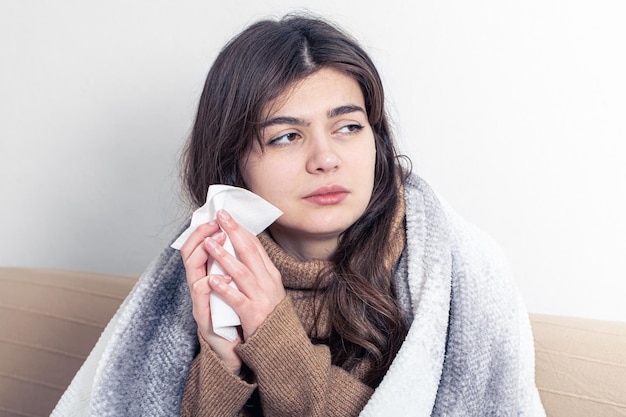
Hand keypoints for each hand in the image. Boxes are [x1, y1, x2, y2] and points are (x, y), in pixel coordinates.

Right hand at [180, 220, 241, 373]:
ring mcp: (200, 303)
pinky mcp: (204, 319)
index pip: (199, 248)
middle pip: (189, 255)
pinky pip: (201, 299)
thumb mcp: (233, 288)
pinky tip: (216, 278)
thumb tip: (239, 242)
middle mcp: (199, 288)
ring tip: (216, 242)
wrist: (233, 351)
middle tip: (216, 224)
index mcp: (208, 277)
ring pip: (192, 273)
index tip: (219, 217)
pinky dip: (208, 286)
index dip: (206, 231)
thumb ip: (232, 268)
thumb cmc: (233, 317)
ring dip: (204, 256)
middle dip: (201, 236)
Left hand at [205, 209, 285, 340]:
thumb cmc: (268, 312)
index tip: (226, 216)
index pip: (255, 246)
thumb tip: (241, 245)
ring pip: (242, 273)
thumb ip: (255, 268)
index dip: (240, 229)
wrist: (279, 342)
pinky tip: (212, 280)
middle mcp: (268, 282)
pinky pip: (237, 299)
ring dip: (224, 257)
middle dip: (234, 232)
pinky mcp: (253, 315)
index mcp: (270, 273)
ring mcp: (261, 298)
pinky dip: (225, 289)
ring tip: (209, 244)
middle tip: (220, 217)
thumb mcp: (267, 286)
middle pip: (250, 252)